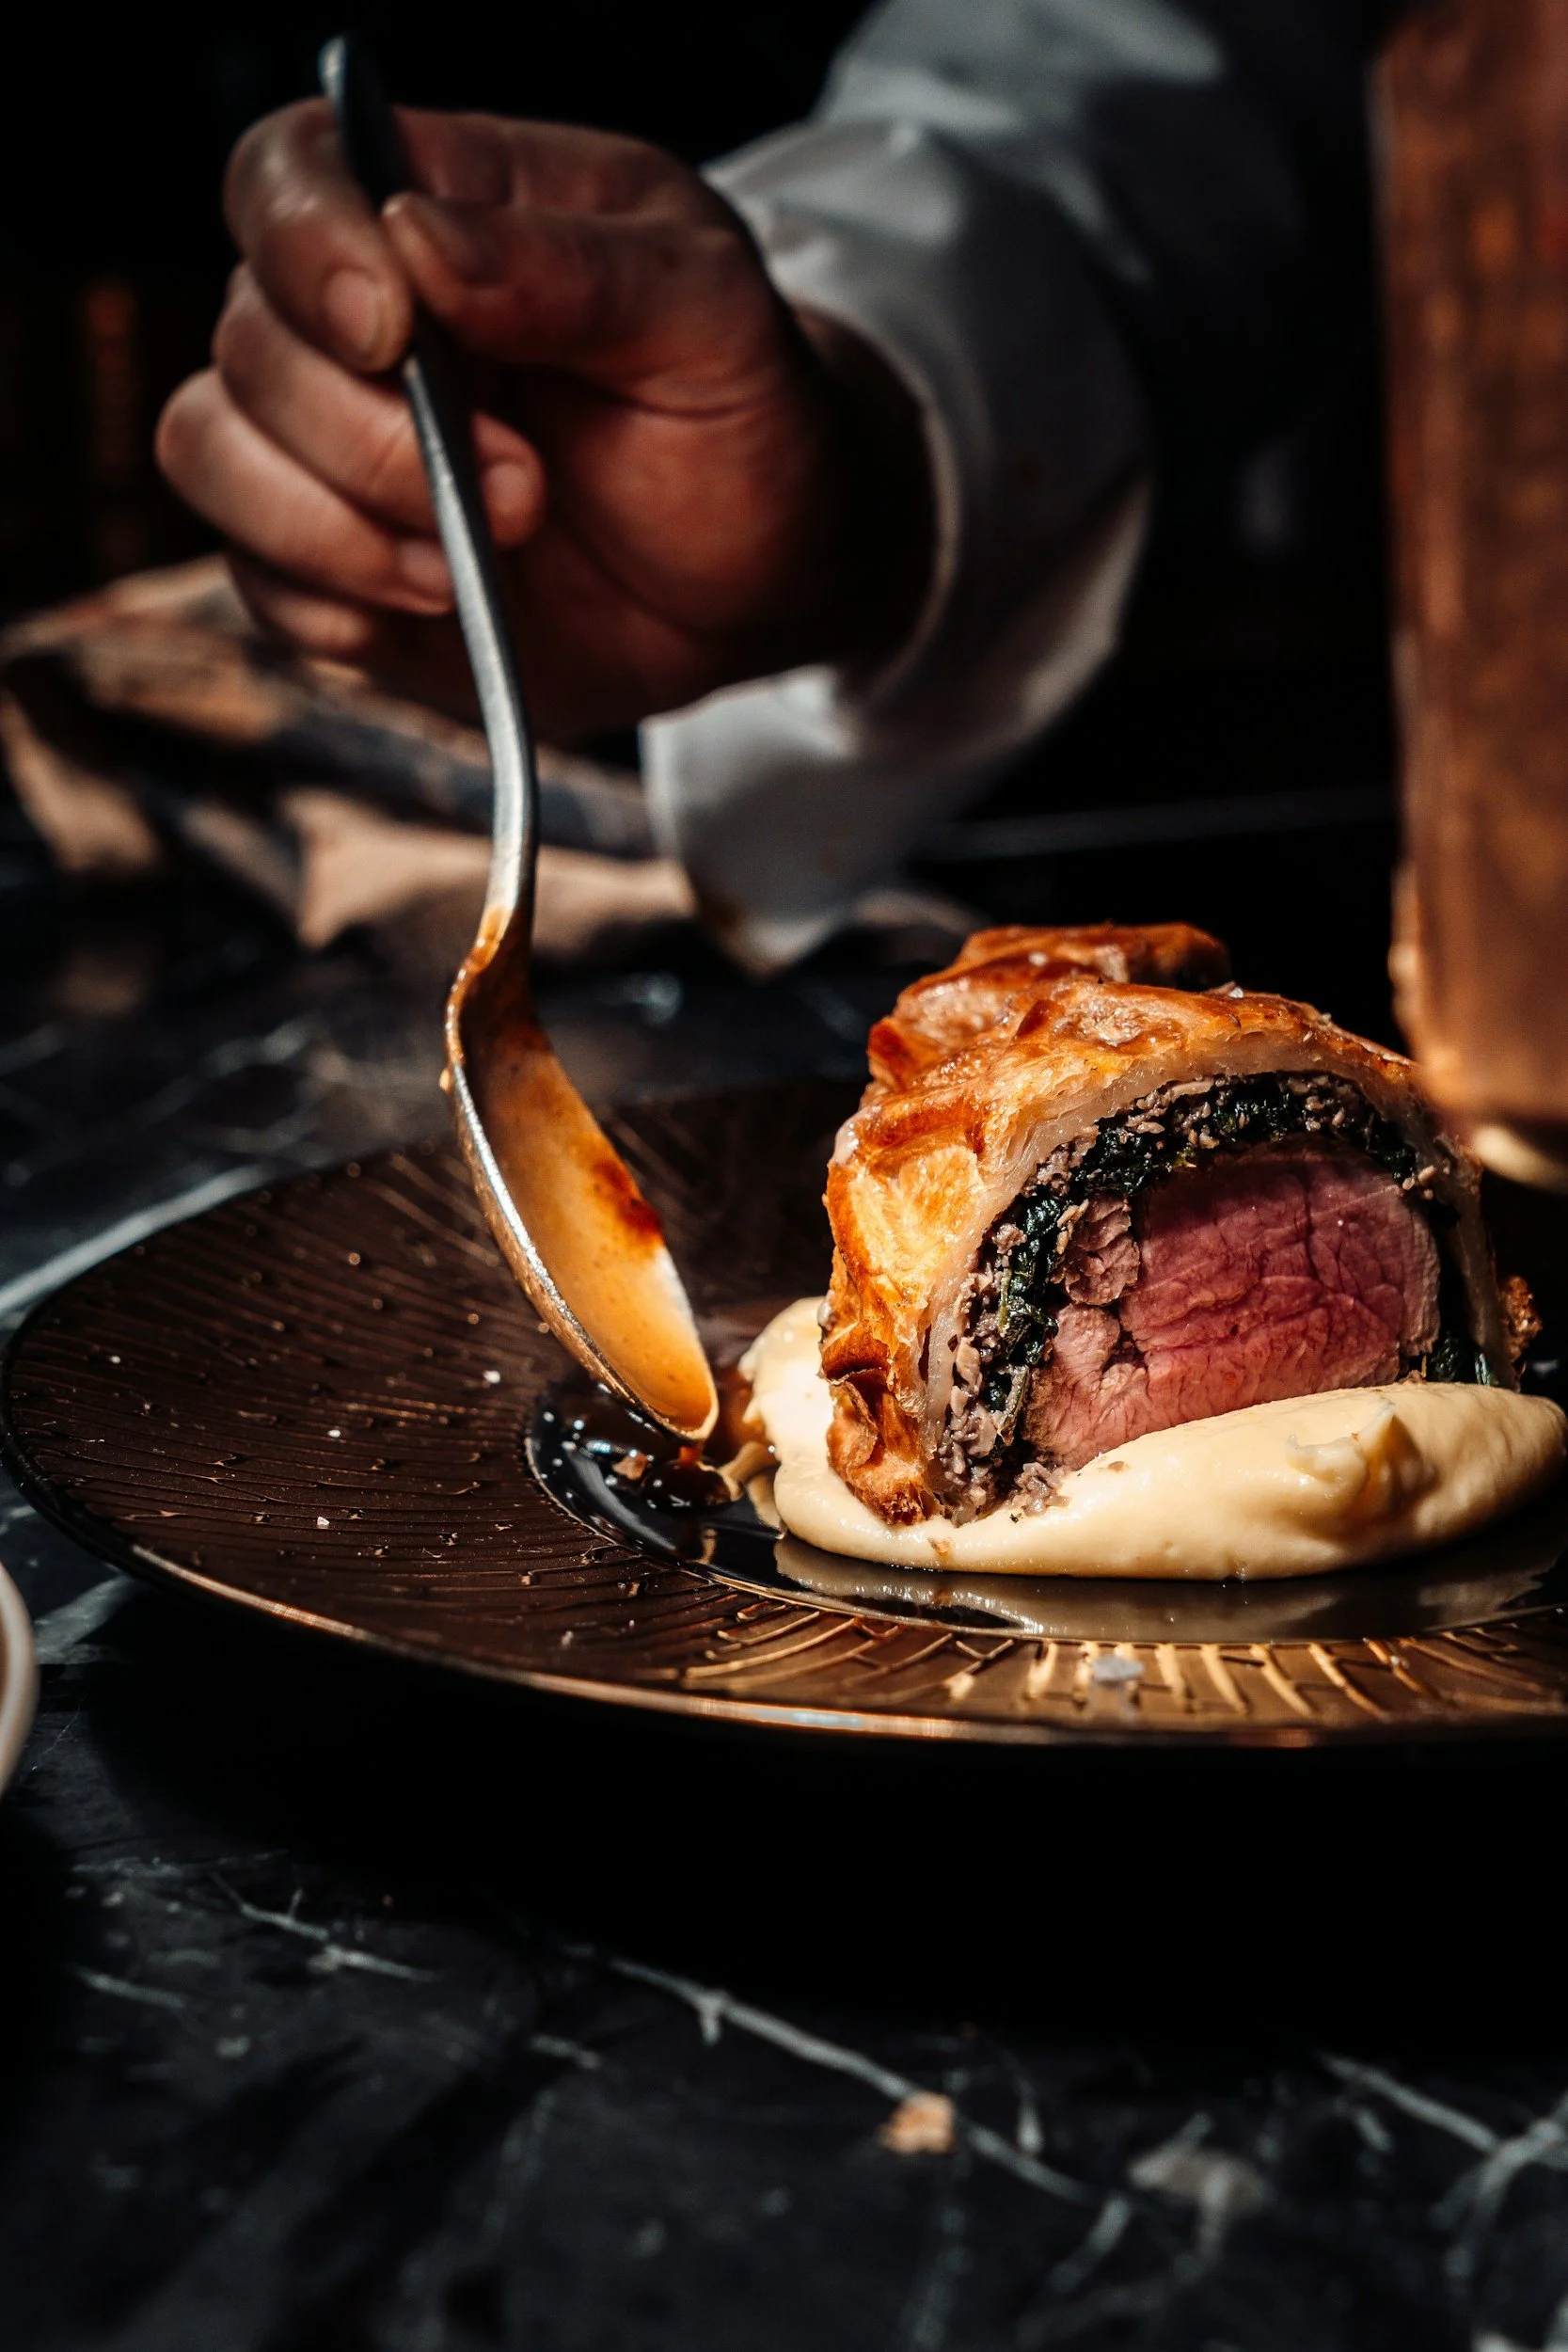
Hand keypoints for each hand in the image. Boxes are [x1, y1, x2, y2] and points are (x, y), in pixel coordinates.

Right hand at [156, 102, 929, 738]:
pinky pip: (257, 581)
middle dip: (369, 436)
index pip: (290, 175)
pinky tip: (436, 607)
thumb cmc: (746, 418)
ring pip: (215, 455)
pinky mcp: (342, 571)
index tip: (393, 332)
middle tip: (524, 489)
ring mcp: (338, 450)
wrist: (773, 578)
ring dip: (330, 526)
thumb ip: (572, 269)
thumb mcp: (709, 318)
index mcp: (444, 207)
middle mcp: (361, 321)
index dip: (307, 248)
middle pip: (247, 339)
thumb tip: (418, 242)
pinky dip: (328, 606)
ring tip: (469, 563)